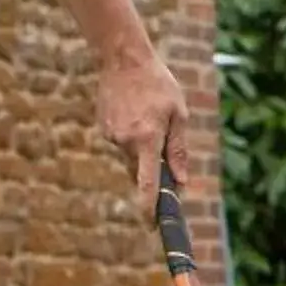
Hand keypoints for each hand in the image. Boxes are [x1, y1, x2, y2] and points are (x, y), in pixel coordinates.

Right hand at [101, 53, 189, 221]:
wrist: (123, 58)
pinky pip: (122, 142)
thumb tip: (181, 182)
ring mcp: (111, 136)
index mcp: (148, 140)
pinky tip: (135, 110)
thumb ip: (178, 150)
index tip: (151, 226)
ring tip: (148, 112)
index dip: (150, 207)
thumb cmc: (158, 84)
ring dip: (143, 146)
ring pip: (131, 155)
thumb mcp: (178, 114)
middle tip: (164, 139)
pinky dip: (132, 134)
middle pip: (141, 170)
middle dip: (153, 168)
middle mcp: (126, 142)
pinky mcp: (103, 129)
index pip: (148, 183)